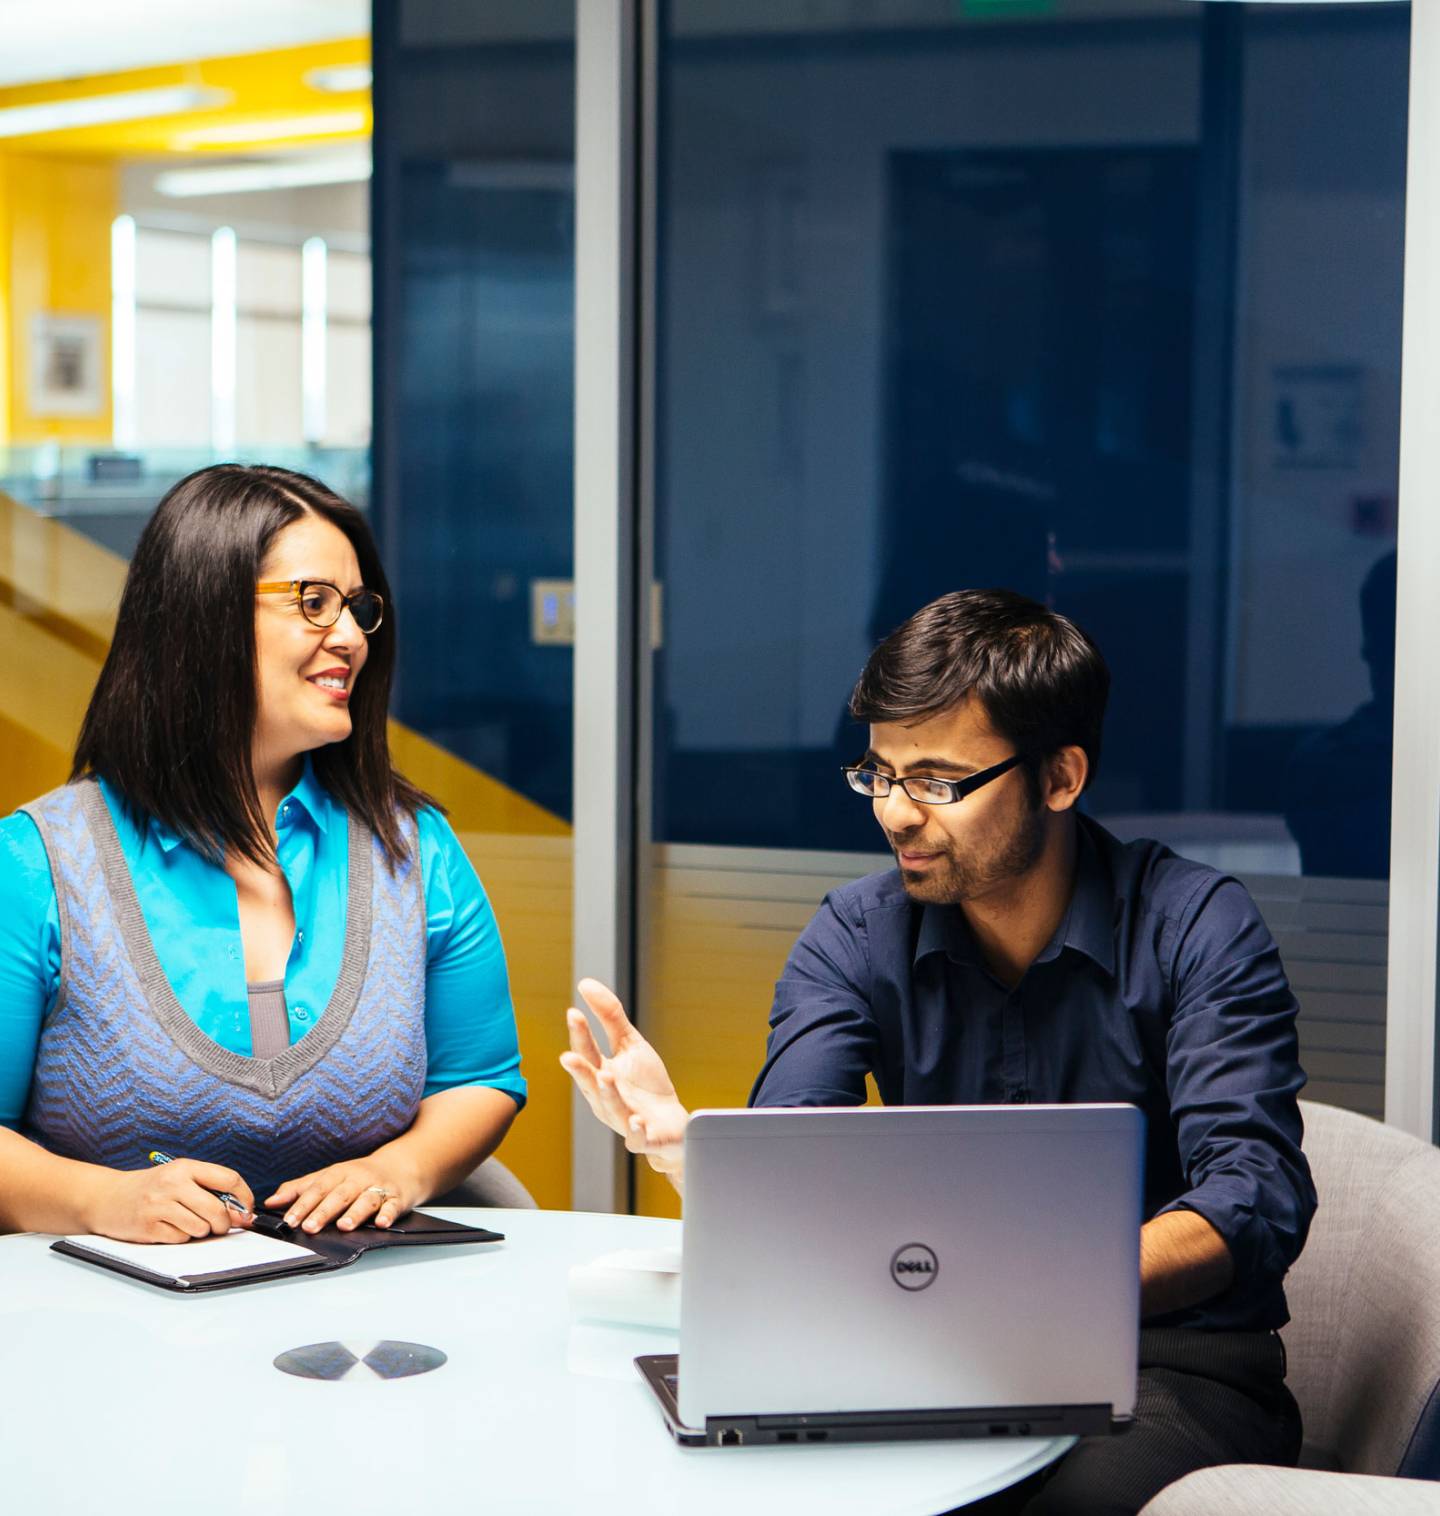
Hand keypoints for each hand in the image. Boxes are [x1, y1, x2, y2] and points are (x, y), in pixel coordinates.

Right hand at [84, 1160, 254, 1243]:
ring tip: (187, 1222)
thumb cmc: (150, 1188)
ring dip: (201, 1231)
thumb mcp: (179, 1176)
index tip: (246, 1209)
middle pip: (217, 1209)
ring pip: (200, 1227)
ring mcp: (159, 1205)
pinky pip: (180, 1239)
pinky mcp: (148, 1227)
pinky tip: (169, 1228)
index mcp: (185, 1167)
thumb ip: (208, 1188)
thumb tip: (241, 1211)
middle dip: (224, 1223)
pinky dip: (181, 1237)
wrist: (107, 1198)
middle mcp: (172, 1183)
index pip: (228, 1179)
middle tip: (220, 1226)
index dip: (244, 1197)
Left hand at [267, 1158, 417, 1233]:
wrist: (400, 1168)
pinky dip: (388, 1214)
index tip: (289, 1220)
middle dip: (324, 1211)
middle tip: (309, 1227)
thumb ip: (300, 1189)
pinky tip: (382, 1223)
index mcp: (339, 1173)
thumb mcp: (329, 1177)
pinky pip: (392, 1206)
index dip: (303, 1204)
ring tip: (343, 1226)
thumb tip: (271, 1201)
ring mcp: (378, 1188)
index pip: (318, 1188)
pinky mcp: (396, 1198)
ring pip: (366, 1199)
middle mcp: (358, 1179)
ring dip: (355, 1212)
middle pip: (340, 1194)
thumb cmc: (359, 1176)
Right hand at [560, 978, 689, 1178]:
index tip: (573, 1013)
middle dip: (581, 1070)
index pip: (587, 1052)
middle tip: (569, 1056)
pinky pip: (638, 1138)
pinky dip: (636, 1132)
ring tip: (606, 1076)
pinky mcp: (645, 1137)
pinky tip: (637, 1120)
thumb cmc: (645, 1085)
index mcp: (600, 1074)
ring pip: (612, 1109)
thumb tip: (585, 984)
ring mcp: (624, 1120)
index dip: (580, 1034)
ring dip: (608, 1095)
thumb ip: (609, 1016)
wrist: (669, 1124)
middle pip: (591, 1083)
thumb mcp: (630, 1044)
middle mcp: (606, 1099)